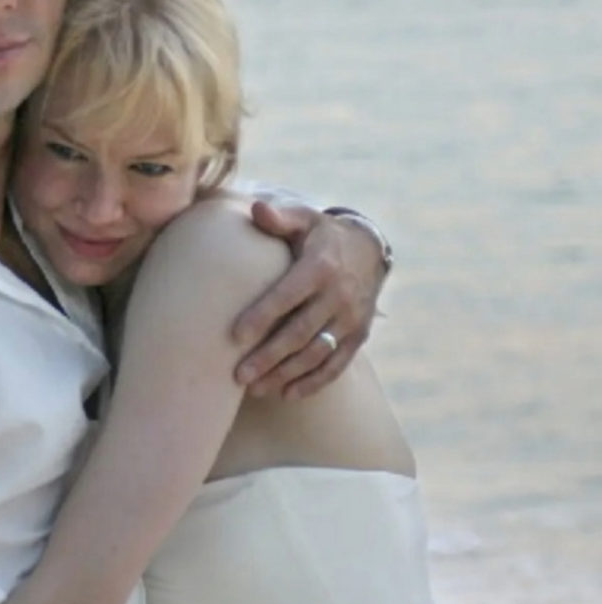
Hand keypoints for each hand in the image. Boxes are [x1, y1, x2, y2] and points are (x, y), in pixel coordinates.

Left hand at [232, 200, 387, 398]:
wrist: (369, 249)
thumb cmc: (320, 235)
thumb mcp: (304, 218)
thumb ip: (280, 217)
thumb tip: (257, 209)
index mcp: (320, 267)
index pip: (287, 296)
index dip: (262, 316)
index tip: (234, 336)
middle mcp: (338, 296)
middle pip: (299, 333)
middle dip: (268, 357)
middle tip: (238, 375)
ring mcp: (351, 319)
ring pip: (316, 354)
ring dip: (285, 375)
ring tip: (254, 389)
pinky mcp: (358, 336)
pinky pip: (336, 365)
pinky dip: (313, 383)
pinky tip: (287, 394)